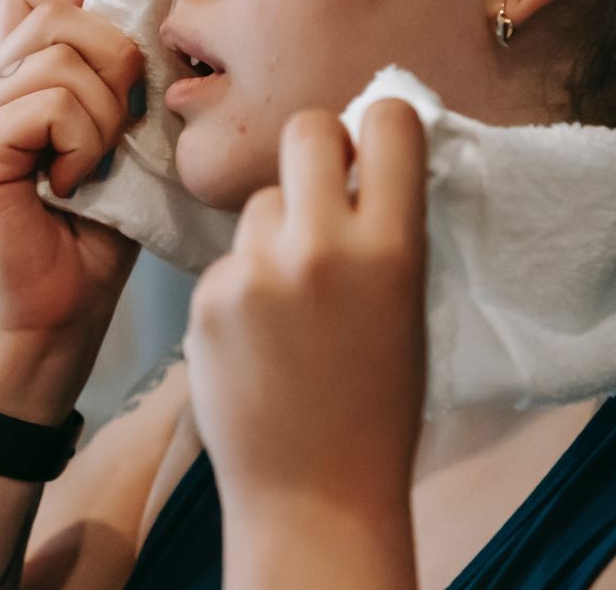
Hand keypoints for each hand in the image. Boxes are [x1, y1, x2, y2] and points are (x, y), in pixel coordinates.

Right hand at [0, 0, 145, 419]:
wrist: (61, 316)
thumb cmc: (100, 234)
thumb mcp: (124, 137)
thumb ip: (122, 76)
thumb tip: (147, 3)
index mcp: (12, 76)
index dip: (92, 1)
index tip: (130, 59)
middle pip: (60, 8)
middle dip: (117, 60)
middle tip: (121, 128)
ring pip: (62, 54)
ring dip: (105, 112)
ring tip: (94, 165)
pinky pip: (52, 103)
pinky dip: (84, 142)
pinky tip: (72, 185)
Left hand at [182, 98, 429, 518]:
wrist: (314, 493)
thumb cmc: (375, 404)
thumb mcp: (407, 303)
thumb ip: (387, 227)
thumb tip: (366, 155)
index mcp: (391, 248)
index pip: (387, 121)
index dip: (379, 127)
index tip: (374, 149)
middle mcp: (322, 248)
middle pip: (306, 129)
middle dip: (316, 150)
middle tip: (323, 191)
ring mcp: (256, 271)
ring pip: (260, 202)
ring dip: (275, 230)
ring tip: (292, 303)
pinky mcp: (208, 297)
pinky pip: (229, 258)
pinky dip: (243, 285)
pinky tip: (259, 338)